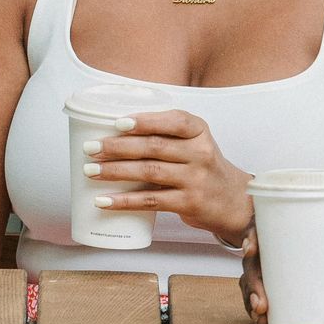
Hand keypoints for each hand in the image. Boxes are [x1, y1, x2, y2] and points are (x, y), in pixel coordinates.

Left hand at [83, 110, 252, 245]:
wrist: (233, 200)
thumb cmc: (202, 166)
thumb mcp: (195, 142)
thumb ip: (166, 133)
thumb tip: (113, 131)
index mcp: (199, 131)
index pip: (173, 120)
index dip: (144, 121)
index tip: (117, 123)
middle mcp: (200, 153)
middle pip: (154, 147)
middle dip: (117, 147)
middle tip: (90, 148)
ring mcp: (195, 179)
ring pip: (149, 172)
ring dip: (115, 171)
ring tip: (90, 171)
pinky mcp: (189, 203)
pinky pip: (151, 201)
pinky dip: (125, 201)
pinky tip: (104, 200)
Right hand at [242, 222, 323, 323]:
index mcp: (311, 229)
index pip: (272, 224)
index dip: (253, 233)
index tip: (252, 248)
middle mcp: (297, 249)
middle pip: (259, 259)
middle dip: (253, 279)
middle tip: (261, 302)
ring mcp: (297, 273)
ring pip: (261, 280)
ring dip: (253, 296)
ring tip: (261, 315)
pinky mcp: (304, 294)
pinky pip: (274, 299)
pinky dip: (263, 310)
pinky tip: (263, 321)